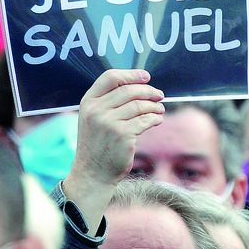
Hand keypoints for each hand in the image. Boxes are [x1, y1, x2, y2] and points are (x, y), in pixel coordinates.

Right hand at [62, 69, 163, 230]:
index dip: (131, 74)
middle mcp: (96, 110)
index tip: (146, 76)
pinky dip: (155, 119)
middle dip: (148, 91)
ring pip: (139, 105)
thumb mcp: (94, 119)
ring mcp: (109, 122)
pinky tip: (157, 120)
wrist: (93, 173)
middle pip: (129, 90)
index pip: (110, 77)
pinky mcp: (123, 135)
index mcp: (88, 102)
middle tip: (159, 95)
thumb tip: (138, 86)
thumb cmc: (97, 145)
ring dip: (154, 106)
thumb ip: (108, 102)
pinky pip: (145, 120)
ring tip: (160, 110)